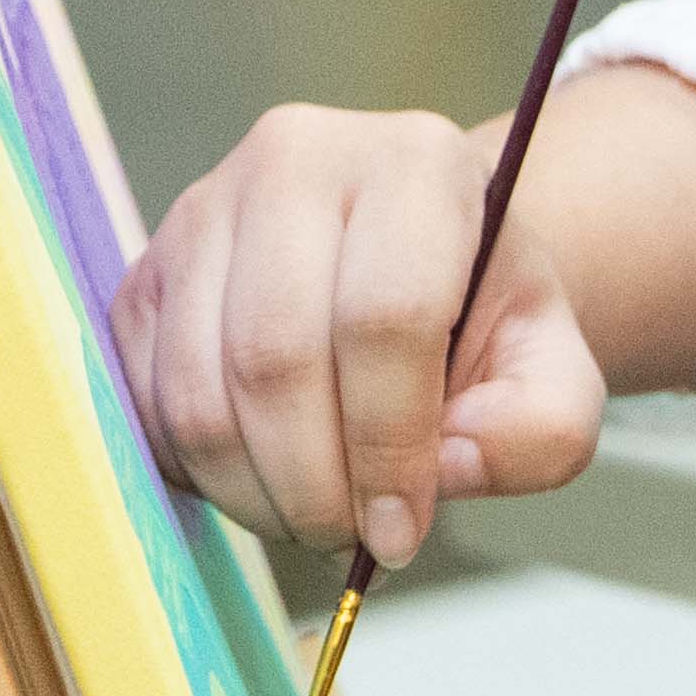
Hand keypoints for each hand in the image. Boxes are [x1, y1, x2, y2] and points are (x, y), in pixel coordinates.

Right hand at [120, 61, 695, 566]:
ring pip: (196, 391)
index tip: (403, 528)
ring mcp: (203, 210)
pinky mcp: (143, 273)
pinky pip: (145, 404)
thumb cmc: (479, 320)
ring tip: (310, 514)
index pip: (384, 314)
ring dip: (252, 492)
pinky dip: (199, 471)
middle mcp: (295, 158)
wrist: (414, 272)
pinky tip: (260, 475)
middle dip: (313, 483)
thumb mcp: (553, 372)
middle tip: (349, 537)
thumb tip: (444, 470)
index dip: (389, 444)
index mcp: (415, 163)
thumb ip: (540, 430)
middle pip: (274, 357)